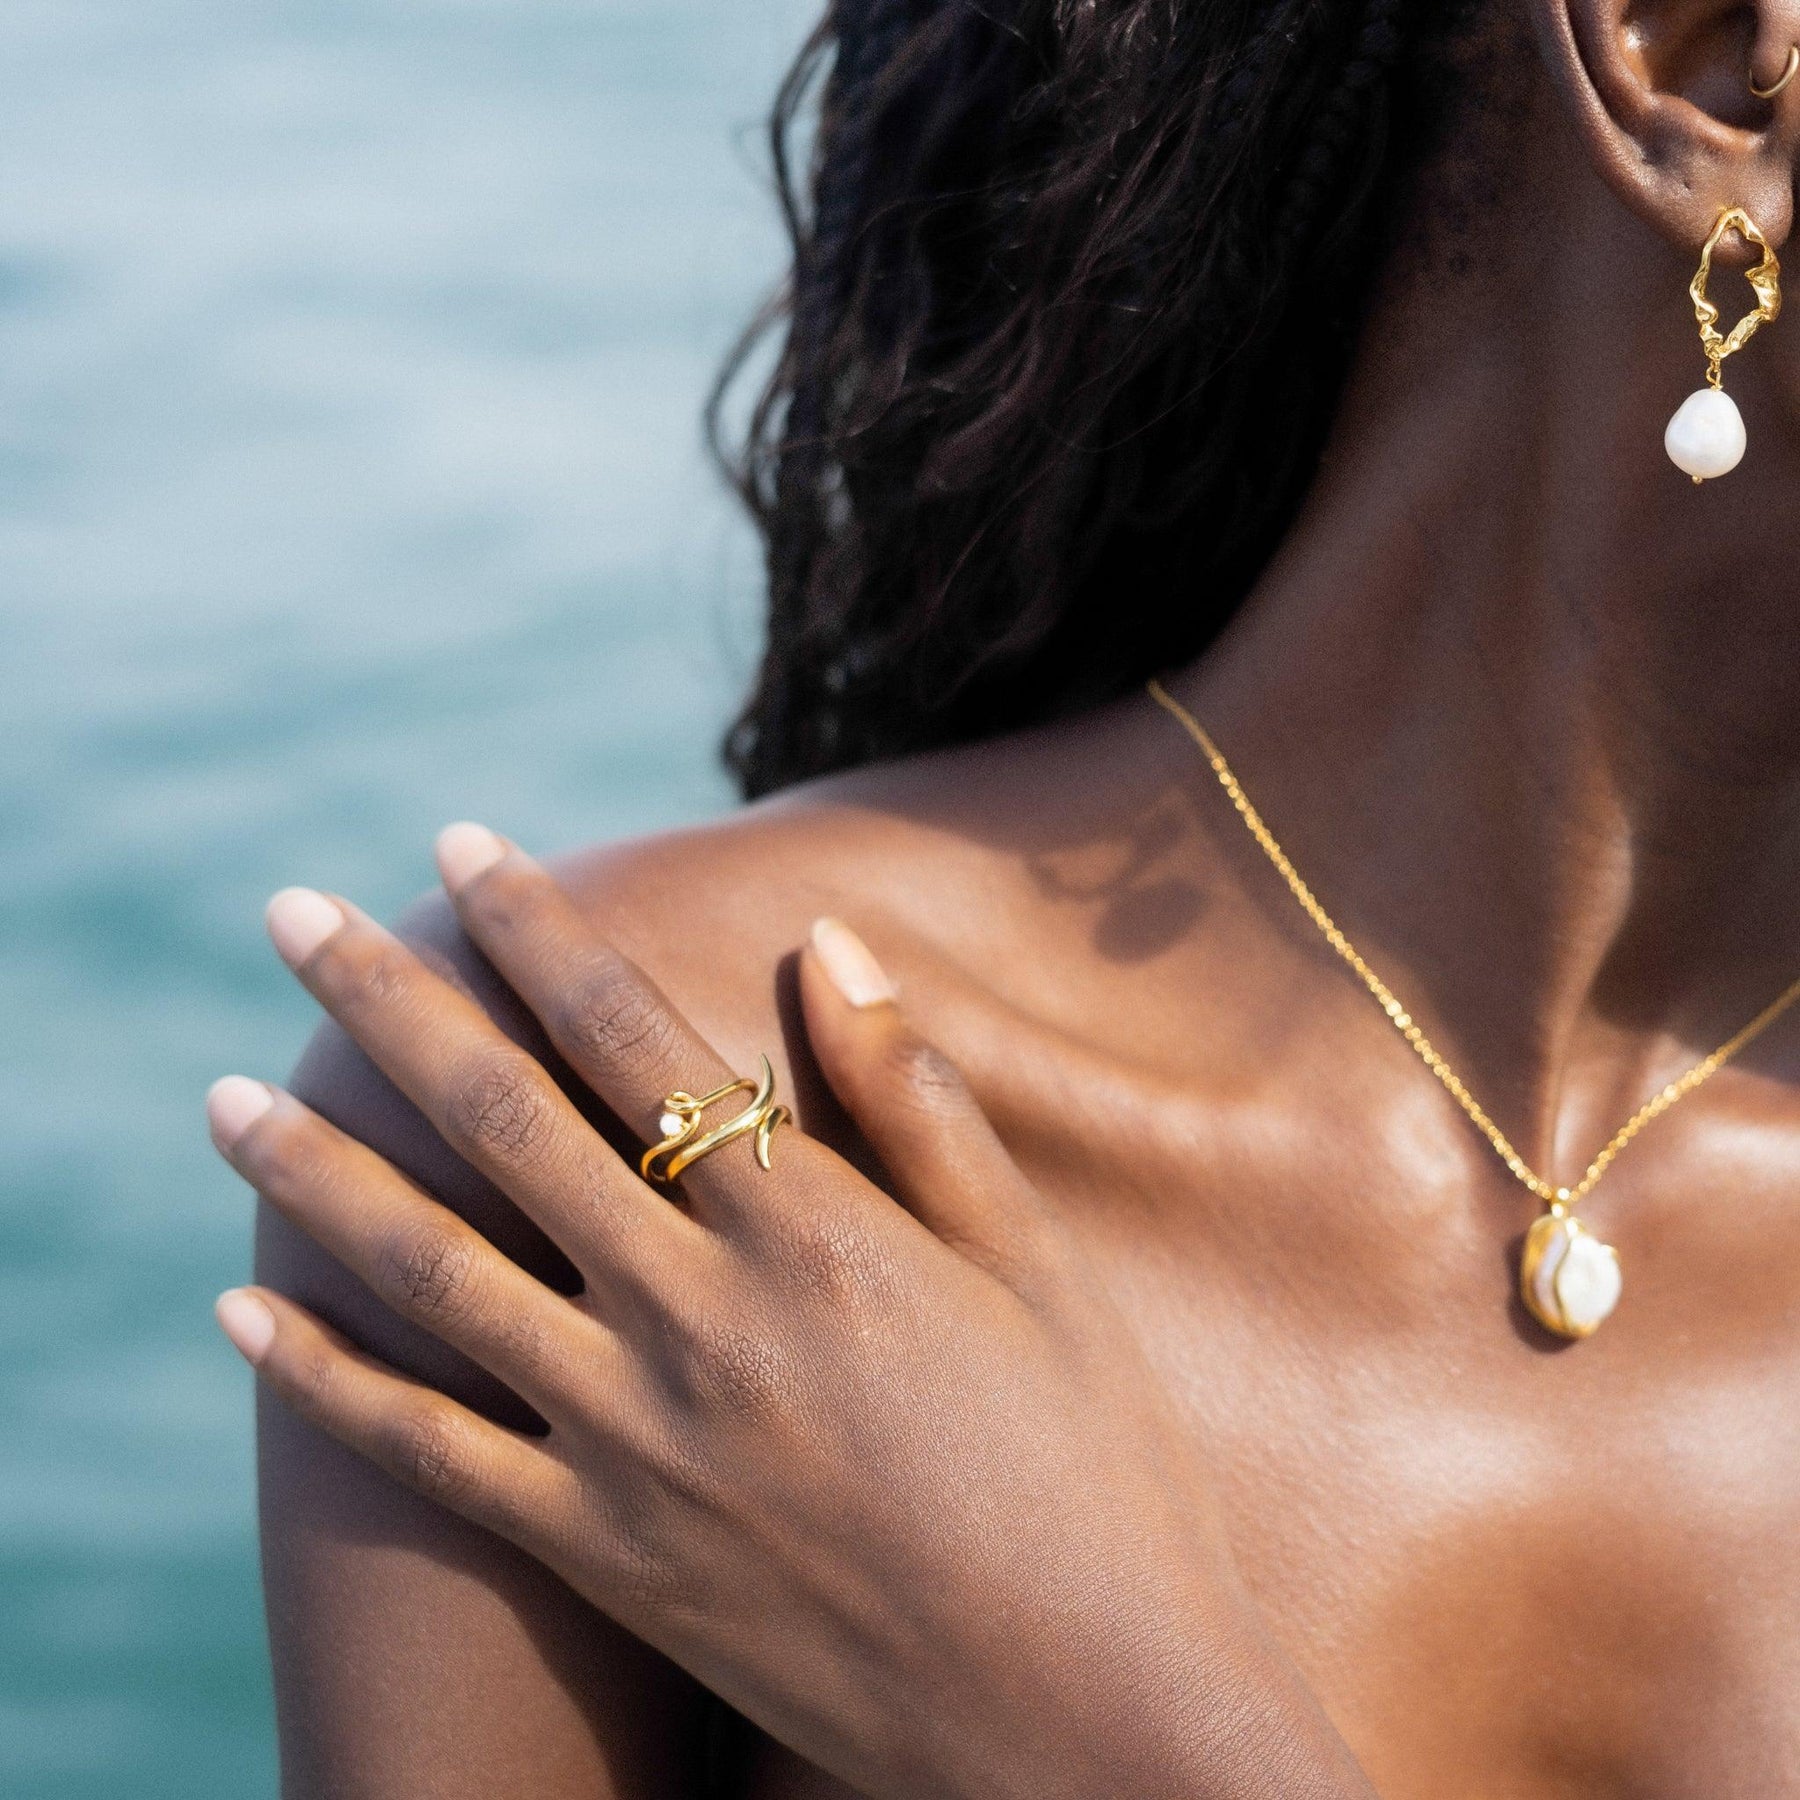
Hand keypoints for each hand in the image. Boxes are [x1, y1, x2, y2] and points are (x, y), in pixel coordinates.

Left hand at [207, 825, 1370, 1799]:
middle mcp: (699, 1319)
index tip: (459, 846)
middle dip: (389, 1003)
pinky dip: (326, 1378)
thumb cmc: (1084, 1465)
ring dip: (316, 1171)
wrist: (1078, 1708)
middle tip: (292, 917)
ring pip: (432, 1274)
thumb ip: (916, 1099)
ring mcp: (633, 1444)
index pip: (634, 1036)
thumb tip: (827, 942)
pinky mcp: (602, 1551)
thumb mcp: (1029, 1262)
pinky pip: (428, 1454)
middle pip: (503, 1121)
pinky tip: (241, 1310)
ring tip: (223, 1098)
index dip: (537, 930)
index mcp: (812, 1232)